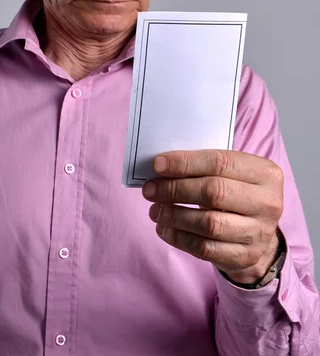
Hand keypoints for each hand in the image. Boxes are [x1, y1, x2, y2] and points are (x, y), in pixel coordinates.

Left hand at [142, 150, 283, 283]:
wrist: (258, 231)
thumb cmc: (236, 193)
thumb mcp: (231, 172)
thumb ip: (203, 165)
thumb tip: (162, 165)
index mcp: (265, 173)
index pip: (220, 162)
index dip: (185, 163)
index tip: (157, 165)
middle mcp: (268, 202)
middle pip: (214, 192)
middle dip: (175, 189)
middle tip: (150, 189)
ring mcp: (259, 232)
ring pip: (208, 223)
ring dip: (174, 215)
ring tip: (155, 210)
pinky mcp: (245, 256)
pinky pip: (205, 248)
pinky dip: (179, 238)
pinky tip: (164, 229)